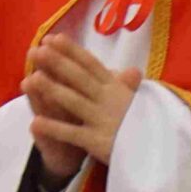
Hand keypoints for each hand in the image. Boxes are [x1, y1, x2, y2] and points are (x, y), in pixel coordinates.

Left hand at [23, 36, 139, 182]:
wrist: (158, 154)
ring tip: (32, 78)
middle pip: (79, 78)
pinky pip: (72, 134)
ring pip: (73, 102)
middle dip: (58, 63)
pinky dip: (54, 128)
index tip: (53, 38)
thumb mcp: (139, 102)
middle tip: (37, 51)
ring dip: (53, 89)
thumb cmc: (145, 127)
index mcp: (116, 88)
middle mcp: (108, 100)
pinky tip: (35, 122)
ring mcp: (102, 120)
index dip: (71, 51)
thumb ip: (128, 87)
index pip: (91, 65)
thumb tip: (132, 69)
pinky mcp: (97, 141)